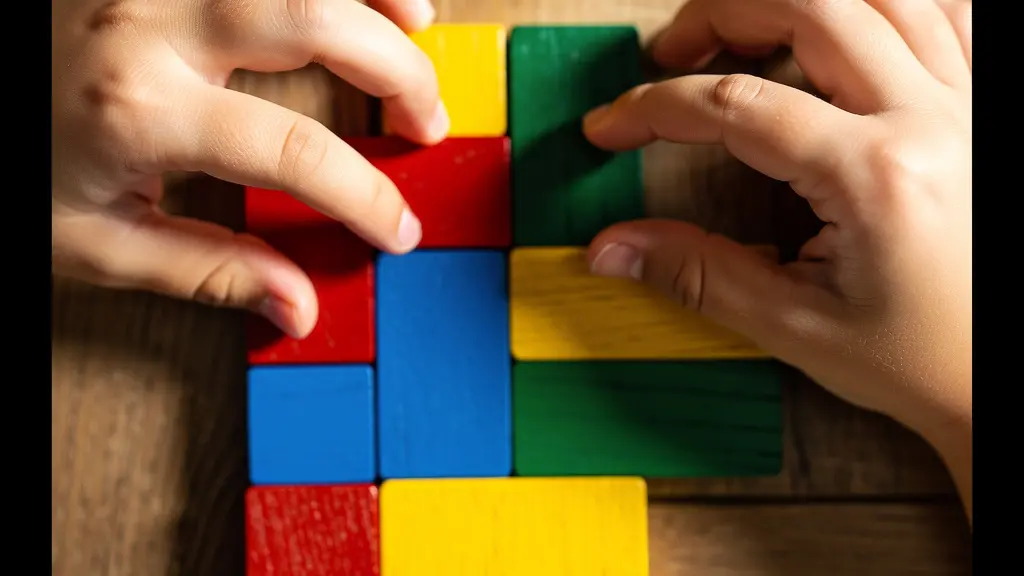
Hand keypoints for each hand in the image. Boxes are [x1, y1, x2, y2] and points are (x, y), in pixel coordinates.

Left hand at [52, 0, 446, 337]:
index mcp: (142, 110)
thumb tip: (300, 307)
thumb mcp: (98, 242)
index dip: (365, 195)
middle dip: (397, 73)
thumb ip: (209, 270)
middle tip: (426, 122)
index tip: (397, 228)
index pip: (293, 152)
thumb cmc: (15, 170)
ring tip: (418, 34)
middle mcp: (151, 22)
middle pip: (314, 20)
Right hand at [584, 0, 970, 444]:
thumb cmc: (925, 361)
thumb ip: (697, 276)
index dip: (655, 107)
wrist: (1006, 378)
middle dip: (719, 13)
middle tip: (673, 50)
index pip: (737, 106)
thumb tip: (612, 250)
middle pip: (810, 6)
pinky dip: (886, 2)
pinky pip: (946, 9)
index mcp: (874, 175)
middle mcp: (928, 118)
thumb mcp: (797, 326)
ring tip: (748, 27)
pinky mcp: (986, 103)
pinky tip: (845, 24)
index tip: (612, 126)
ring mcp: (968, 101)